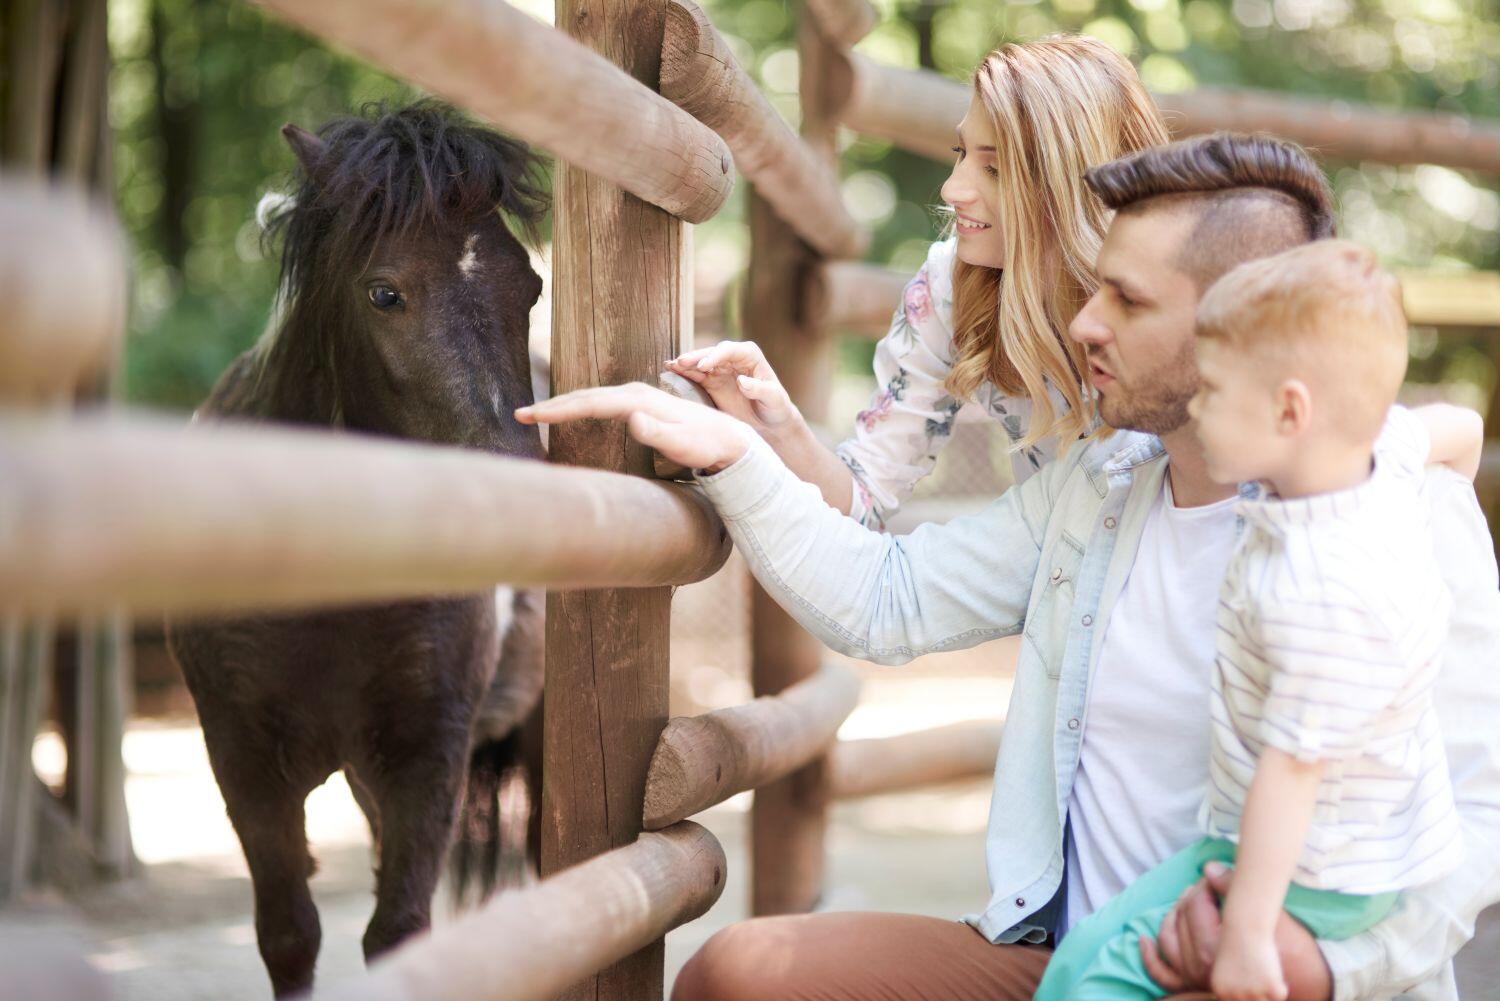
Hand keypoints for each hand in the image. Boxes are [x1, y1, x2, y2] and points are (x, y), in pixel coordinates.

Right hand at [515, 382, 756, 473]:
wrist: (729, 440)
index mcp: (640, 401)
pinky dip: (579, 408)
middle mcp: (636, 393)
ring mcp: (637, 397)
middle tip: (519, 415)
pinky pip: (601, 404)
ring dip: (562, 406)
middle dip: (552, 406)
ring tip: (534, 415)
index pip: (591, 403)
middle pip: (585, 396)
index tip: (531, 416)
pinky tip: (567, 416)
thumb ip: (660, 433)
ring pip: (591, 398)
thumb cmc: (707, 447)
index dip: (559, 410)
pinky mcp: (640, 405)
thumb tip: (632, 418)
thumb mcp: (686, 445)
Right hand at [666, 341, 801, 439]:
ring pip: (700, 362)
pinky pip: (695, 374)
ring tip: (671, 365)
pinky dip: (683, 372)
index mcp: (750, 355)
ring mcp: (720, 369)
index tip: (704, 366)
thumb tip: (742, 380)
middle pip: (712, 353)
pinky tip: (670, 370)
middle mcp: (733, 358)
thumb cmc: (776, 408)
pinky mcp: (711, 381)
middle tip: (682, 363)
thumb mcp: (774, 399)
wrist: (769, 422)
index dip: (716, 356)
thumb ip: (760, 389)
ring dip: (686, 363)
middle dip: (697, 357)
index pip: (730, 350)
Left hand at [1139, 862, 1332, 1000]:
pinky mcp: (1195, 988)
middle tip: (1204, 887)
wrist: (1306, 985)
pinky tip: (1144, 939)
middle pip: (1181, 918)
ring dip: (1171, 918)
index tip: (1212, 879)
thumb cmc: (1293, 951)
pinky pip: (1162, 974)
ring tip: (1183, 904)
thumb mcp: (1272, 916)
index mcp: (1220, 946)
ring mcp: (1197, 979)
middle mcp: (1203, 965)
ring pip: (1168, 940)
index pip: (1196, 903)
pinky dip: (1149, 957)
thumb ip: (1237, 890)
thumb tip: (1208, 869)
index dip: (1202, 885)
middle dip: (1190, 897)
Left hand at [1210, 926, 1288, 1000]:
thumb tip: (1249, 998)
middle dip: (1260, 994)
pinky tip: (1273, 970)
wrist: (1245, 928)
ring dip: (1270, 991)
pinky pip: (1281, 994)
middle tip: (1259, 977)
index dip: (1248, 995)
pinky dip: (1281, 985)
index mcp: (1220, 991)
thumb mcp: (1228, 969)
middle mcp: (1234, 996)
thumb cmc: (1237, 944)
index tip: (1252, 982)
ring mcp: (1252, 993)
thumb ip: (1235, 988)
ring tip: (1265, 973)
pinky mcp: (1270, 987)